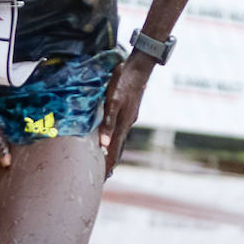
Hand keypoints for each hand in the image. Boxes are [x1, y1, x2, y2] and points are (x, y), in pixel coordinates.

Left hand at [98, 55, 150, 176]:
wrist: (139, 66)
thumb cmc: (124, 80)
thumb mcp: (113, 100)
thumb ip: (108, 122)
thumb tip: (104, 145)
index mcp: (123, 123)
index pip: (114, 150)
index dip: (108, 164)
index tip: (103, 178)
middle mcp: (128, 123)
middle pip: (119, 148)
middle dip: (111, 162)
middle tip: (105, 176)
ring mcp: (130, 117)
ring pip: (121, 139)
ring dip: (114, 152)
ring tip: (108, 162)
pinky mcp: (129, 111)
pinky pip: (121, 130)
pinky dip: (116, 140)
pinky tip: (113, 139)